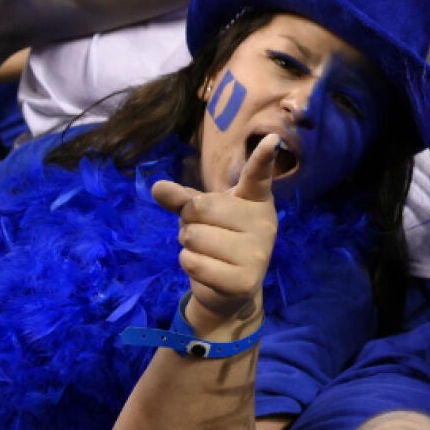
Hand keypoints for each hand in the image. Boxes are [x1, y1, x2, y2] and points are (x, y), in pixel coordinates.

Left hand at [151, 132, 279, 329]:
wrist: (231, 290)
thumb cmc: (218, 241)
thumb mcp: (202, 215)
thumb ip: (182, 199)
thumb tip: (157, 187)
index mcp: (256, 201)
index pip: (258, 176)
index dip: (263, 158)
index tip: (272, 139)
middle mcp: (264, 224)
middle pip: (201, 208)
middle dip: (189, 222)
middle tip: (205, 234)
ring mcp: (257, 253)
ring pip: (194, 237)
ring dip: (188, 246)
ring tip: (207, 253)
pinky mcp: (243, 280)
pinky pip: (193, 262)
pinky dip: (189, 265)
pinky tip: (207, 269)